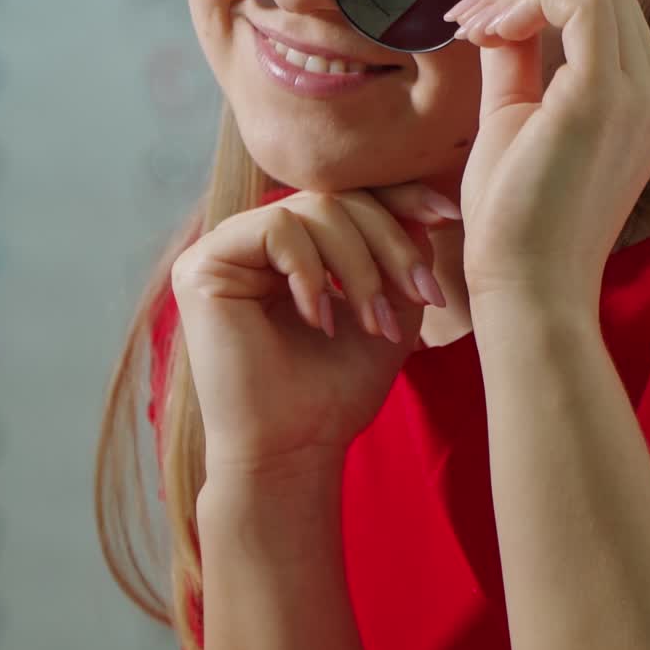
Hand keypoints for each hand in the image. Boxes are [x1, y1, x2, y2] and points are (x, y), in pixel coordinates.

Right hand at [170, 183, 452, 480]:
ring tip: (375, 324)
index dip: (398, 199)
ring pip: (314, 210)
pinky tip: (319, 320)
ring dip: (360, 267)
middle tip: (420, 298)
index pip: (347, 199)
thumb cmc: (336, 392)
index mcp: (293, 249)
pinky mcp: (203, 265)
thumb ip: (400, 256)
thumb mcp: (389, 311)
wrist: (292, 450)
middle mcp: (253, 242)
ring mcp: (225, 250)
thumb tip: (420, 206)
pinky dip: (313, 273)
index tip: (447, 216)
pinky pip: (277, 229)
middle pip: (337, 198)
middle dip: (389, 245)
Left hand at [446, 0, 649, 317]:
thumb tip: (497, 4)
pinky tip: (486, 34)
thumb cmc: (515, 218)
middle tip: (462, 13)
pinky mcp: (608, 96)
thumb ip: (515, 58)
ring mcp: (640, 92)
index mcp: (638, 97)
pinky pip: (581, 2)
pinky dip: (526, 2)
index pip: (601, 8)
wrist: (525, 286)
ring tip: (467, 28)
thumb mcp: (513, 117)